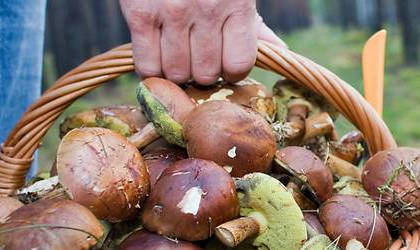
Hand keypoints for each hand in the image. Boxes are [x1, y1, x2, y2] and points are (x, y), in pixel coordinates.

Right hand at [119, 0, 285, 84]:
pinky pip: (147, 65)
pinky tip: (156, 54)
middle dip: (201, 71)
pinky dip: (151, 68)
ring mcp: (172, 12)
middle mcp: (206, 9)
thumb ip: (253, 22)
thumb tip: (278, 50)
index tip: (223, 63)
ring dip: (175, 71)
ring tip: (176, 53)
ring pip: (176, 73)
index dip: (231, 71)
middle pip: (205, 74)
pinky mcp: (141, 15)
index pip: (238, 65)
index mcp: (237, 3)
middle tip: (195, 56)